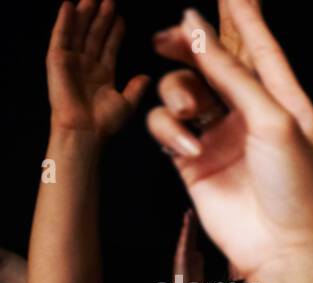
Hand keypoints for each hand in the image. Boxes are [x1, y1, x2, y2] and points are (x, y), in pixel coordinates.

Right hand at [46, 0, 148, 137]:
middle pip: (93, 34)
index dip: (114, 31)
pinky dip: (64, 20)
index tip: (121, 17)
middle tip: (109, 0)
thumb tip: (147, 77)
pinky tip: (69, 5)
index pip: (108, 46)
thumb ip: (135, 88)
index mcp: (102, 74)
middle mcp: (85, 65)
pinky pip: (60, 36)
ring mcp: (71, 61)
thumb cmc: (104, 123)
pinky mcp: (57, 60)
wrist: (85, 131)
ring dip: (85, 14)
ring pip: (79, 31)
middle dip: (101, 16)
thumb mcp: (126, 103)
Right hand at [146, 1, 312, 282]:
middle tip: (167, 38)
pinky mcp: (194, 160)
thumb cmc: (293, 188)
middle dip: (187, 45)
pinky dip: (170, 131)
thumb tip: (195, 25)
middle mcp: (252, 114)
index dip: (239, 12)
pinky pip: (166, 126)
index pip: (258, 44)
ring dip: (178, 93)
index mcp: (284, 100)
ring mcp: (221, 135)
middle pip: (211, 60)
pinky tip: (189, 151)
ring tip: (191, 115)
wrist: (280, 250)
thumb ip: (232, 72)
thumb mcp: (271, 120)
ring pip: (181, 89)